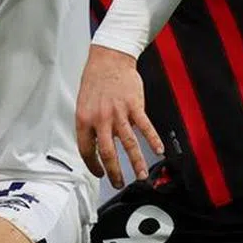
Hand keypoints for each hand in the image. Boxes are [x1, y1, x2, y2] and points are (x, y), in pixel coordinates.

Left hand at [75, 45, 163, 188]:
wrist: (109, 59)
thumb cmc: (95, 80)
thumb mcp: (84, 104)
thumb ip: (91, 125)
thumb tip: (99, 144)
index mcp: (84, 119)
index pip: (86, 150)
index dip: (92, 165)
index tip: (100, 173)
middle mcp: (100, 118)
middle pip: (107, 152)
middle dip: (114, 172)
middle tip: (119, 183)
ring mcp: (118, 112)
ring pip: (128, 144)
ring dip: (136, 162)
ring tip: (140, 176)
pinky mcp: (134, 105)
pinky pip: (145, 127)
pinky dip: (153, 140)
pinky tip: (158, 150)